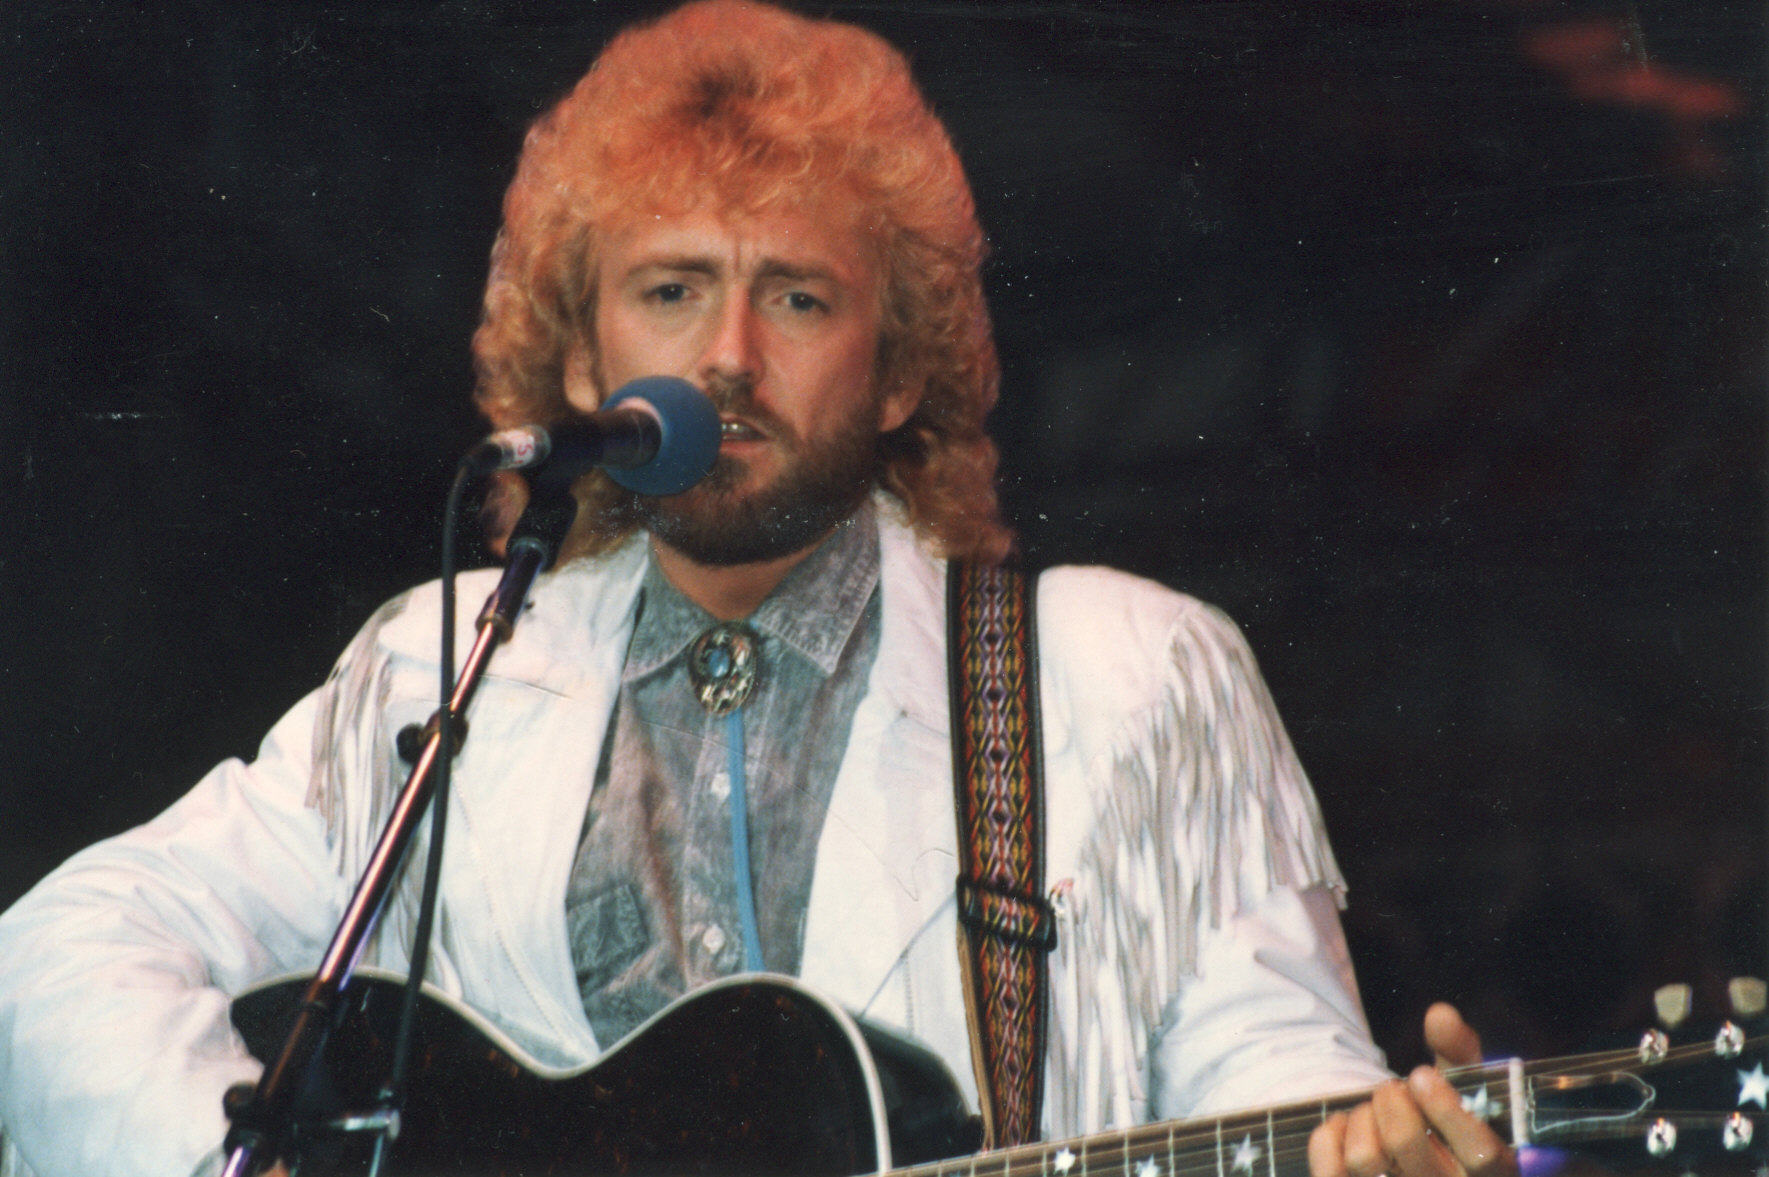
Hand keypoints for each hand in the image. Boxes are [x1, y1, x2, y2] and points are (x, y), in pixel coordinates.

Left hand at [1308, 1003, 1516, 1176]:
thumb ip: (1458, 1048)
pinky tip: (1345, 1127)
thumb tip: (1440, 1014)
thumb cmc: (1444, 1119)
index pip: (1482, 1154)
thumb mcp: (1461, 1086)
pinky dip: (1329, 1138)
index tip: (1421, 1075)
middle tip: (1391, 1088)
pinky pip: (1329, 1169)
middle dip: (1390, 1099)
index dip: (1448, 1110)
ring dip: (1362, 1118)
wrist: (1412, 1161)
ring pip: (1364, 1159)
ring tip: (1373, 1112)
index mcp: (1493, 1171)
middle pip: (1406, 1144)